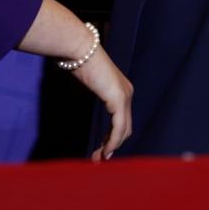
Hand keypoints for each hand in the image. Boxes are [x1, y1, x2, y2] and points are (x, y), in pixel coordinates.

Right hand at [73, 45, 132, 160]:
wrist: (80, 50)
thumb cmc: (80, 62)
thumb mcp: (89, 81)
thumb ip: (94, 91)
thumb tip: (87, 95)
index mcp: (121, 90)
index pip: (122, 120)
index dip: (113, 137)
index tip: (101, 151)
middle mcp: (127, 93)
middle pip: (125, 127)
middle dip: (113, 145)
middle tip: (98, 159)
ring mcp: (125, 96)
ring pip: (123, 130)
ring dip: (112, 147)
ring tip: (99, 159)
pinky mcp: (118, 99)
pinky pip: (118, 127)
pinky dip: (112, 141)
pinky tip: (105, 151)